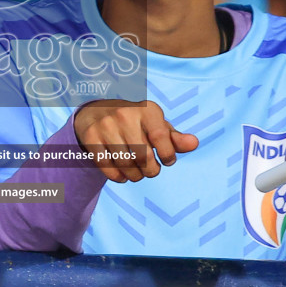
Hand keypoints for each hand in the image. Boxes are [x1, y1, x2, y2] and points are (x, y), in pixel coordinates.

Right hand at [73, 99, 198, 182]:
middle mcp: (124, 114)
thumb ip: (175, 138)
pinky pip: (107, 167)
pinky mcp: (91, 137)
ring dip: (135, 176)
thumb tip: (194, 144)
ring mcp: (105, 125)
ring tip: (138, 174)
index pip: (160, 138)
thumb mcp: (156, 125)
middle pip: (142, 156)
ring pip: (125, 164)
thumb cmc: (135, 122)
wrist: (96, 111)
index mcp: (146, 109)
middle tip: (151, 171)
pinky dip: (118, 177)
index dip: (167, 156)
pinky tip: (123, 176)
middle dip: (151, 171)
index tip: (167, 161)